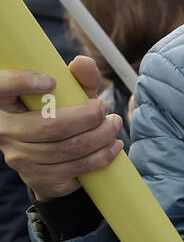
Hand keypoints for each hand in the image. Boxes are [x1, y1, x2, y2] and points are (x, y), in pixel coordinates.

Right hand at [0, 57, 121, 201]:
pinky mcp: (39, 178)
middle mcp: (5, 131)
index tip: (51, 81)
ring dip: (101, 136)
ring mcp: (20, 158)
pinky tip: (113, 147)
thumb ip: (77, 78)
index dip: (22, 83)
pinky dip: (102, 156)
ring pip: (69, 148)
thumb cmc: (59, 116)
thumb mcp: (68, 95)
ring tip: (114, 125)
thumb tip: (83, 63)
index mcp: (4, 103)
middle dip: (88, 116)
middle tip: (105, 108)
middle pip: (50, 125)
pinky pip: (77, 167)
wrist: (53, 164)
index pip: (1, 88)